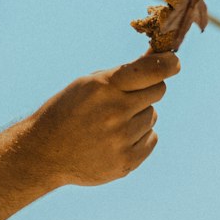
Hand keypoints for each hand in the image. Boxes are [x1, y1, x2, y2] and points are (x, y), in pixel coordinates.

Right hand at [26, 50, 179, 186]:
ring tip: (111, 123)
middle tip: (126, 97)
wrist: (44, 152)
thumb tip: (160, 57)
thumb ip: (125, 73)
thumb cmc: (69, 110)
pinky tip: (115, 139)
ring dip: (139, 116)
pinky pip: (151, 139)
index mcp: (104, 87)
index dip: (168, 64)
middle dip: (147, 90)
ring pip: (152, 116)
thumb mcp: (89, 84)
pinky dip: (139, 137)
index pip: (152, 70)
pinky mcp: (127, 161)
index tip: (174, 63)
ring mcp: (122, 139)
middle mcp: (116, 112)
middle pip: (157, 91)